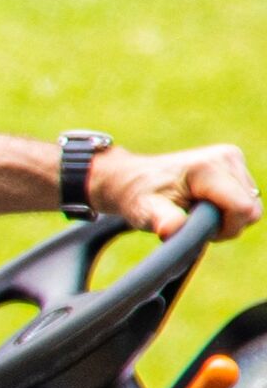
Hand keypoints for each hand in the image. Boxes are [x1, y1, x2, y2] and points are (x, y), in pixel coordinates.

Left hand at [99, 137, 260, 238]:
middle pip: (252, 210)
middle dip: (227, 224)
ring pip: (252, 206)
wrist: (135, 178)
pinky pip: (247, 199)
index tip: (197, 226)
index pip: (244, 209)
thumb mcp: (146, 211)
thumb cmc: (140, 196)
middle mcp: (227, 157)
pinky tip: (206, 203)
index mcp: (209, 168)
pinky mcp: (235, 163)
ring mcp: (233, 158)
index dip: (225, 229)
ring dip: (228, 218)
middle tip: (194, 219)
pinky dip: (230, 209)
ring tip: (197, 210)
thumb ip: (162, 219)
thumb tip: (169, 229)